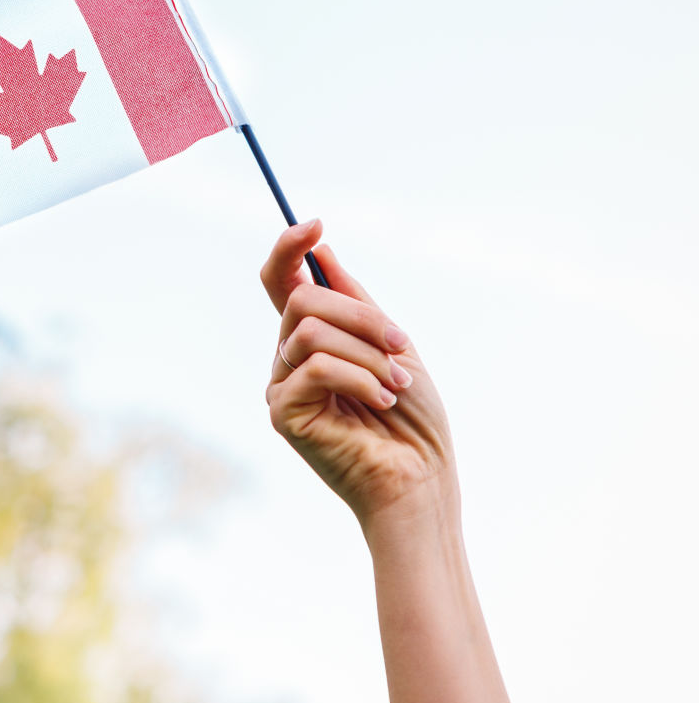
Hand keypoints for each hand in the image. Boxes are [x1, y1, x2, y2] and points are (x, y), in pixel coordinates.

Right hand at [261, 221, 457, 529]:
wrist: (421, 477)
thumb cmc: (413, 419)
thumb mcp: (391, 344)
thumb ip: (354, 302)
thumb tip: (322, 252)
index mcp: (314, 341)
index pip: (282, 284)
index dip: (288, 249)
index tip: (314, 225)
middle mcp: (290, 360)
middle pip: (302, 299)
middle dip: (359, 314)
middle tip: (398, 343)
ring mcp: (282, 387)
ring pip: (312, 330)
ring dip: (368, 352)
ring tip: (396, 384)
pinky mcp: (283, 414)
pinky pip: (315, 366)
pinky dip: (359, 377)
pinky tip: (381, 400)